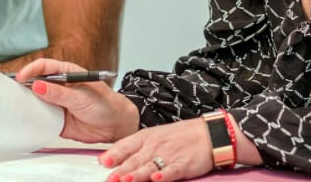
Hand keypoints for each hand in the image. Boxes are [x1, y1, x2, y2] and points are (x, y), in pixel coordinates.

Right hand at [17, 58, 139, 142]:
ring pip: (35, 101)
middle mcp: (59, 87)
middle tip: (12, 92)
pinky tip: (27, 120)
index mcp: (66, 73)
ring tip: (16, 106)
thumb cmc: (106, 105)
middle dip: (23, 86)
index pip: (44, 67)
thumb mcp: (82, 97)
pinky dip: (33, 119)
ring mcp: (56, 103)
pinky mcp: (55, 120)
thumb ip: (60, 93)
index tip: (21, 77)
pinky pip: (40, 118)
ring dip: (26, 103)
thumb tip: (38, 86)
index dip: (31, 70)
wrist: (116, 126)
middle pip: (35, 82)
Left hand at [98, 118, 212, 181]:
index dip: (114, 154)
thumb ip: (135, 147)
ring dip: (136, 174)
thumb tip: (111, 157)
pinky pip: (171, 171)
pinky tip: (156, 179)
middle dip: (120, 171)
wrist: (208, 133)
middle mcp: (155, 146)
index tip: (102, 162)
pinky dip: (164, 175)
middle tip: (109, 179)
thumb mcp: (155, 136)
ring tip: (125, 180)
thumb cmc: (180, 136)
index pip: (126, 145)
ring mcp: (169, 155)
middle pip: (135, 160)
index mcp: (146, 137)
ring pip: (149, 166)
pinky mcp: (183, 164)